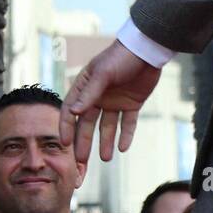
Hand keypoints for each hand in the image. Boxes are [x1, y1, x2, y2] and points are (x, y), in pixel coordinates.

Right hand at [59, 41, 161, 164]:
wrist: (147, 50)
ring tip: (105, 158)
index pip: (71, 111)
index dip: (66, 127)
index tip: (64, 144)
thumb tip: (73, 113)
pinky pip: (127, 124)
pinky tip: (123, 148)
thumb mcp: (103, 73)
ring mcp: (115, 101)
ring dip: (106, 142)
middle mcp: (98, 96)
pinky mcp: (132, 104)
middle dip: (84, 142)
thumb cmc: (120, 57)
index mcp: (85, 87)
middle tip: (81, 162)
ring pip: (107, 127)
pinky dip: (125, 136)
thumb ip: (89, 93)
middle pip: (87, 124)